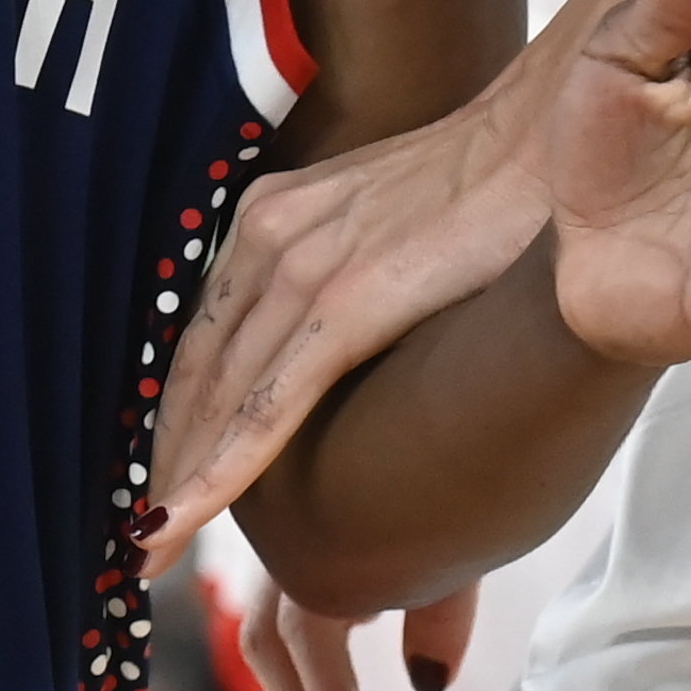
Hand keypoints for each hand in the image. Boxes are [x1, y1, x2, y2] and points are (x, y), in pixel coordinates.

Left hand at [141, 70, 557, 538]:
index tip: (156, 478)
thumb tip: (357, 346)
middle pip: (195, 374)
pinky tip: (184, 521)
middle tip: (132, 538)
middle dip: (162, 462)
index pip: (206, 338)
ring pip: (216, 399)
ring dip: (178, 482)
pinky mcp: (347, 301)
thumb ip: (354, 277)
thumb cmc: (497, 191)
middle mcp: (268, 236)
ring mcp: (302, 266)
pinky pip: (266, 406)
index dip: (174, 416)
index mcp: (272, 218)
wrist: (558, 138)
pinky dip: (218, 472)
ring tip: (146, 552)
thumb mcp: (393, 229)